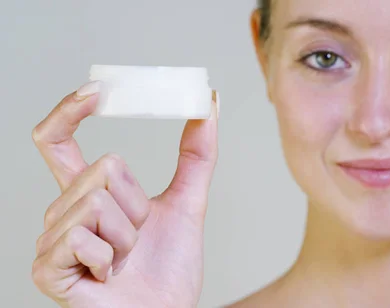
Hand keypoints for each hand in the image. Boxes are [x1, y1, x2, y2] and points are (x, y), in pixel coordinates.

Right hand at [31, 81, 218, 307]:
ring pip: (96, 200)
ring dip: (128, 234)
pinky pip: (83, 236)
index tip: (97, 91)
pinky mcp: (47, 269)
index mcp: (88, 194)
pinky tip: (108, 276)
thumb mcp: (188, 201)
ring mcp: (51, 241)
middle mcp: (63, 212)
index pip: (57, 142)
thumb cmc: (170, 267)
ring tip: (125, 260)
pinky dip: (111, 257)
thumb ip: (197, 154)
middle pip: (102, 168)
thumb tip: (207, 103)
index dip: (69, 111)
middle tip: (138, 239)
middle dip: (138, 203)